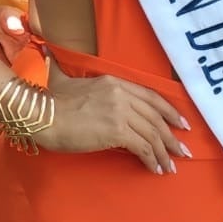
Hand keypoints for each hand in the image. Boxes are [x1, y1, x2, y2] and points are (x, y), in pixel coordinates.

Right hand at [38, 64, 190, 174]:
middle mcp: (121, 94)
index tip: (181, 125)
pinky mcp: (117, 131)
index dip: (170, 112)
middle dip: (171, 137)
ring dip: (164, 153)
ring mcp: (120, 112)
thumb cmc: (48, 101)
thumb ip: (62, 68)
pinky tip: (154, 169)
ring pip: (152, 134)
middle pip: (156, 117)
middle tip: (181, 152)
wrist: (41, 116)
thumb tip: (47, 52)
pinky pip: (142, 147)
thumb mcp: (61, 79)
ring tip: (170, 167)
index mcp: (113, 81)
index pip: (151, 97)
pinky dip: (151, 160)